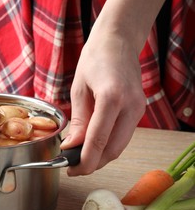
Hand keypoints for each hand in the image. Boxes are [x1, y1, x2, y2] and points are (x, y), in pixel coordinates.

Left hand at [61, 31, 145, 175]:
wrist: (118, 41)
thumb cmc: (94, 59)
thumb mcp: (79, 90)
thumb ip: (78, 121)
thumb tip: (71, 146)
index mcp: (112, 97)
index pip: (97, 140)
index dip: (83, 160)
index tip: (70, 169)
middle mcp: (130, 105)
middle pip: (113, 149)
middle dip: (93, 164)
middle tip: (73, 168)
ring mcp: (139, 108)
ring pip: (120, 145)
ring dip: (101, 157)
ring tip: (80, 159)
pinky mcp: (139, 110)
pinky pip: (123, 135)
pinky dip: (108, 145)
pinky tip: (93, 145)